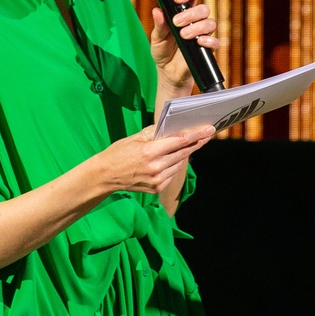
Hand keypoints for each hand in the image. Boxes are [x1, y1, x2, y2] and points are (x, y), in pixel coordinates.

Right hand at [92, 124, 213, 195]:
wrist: (105, 175)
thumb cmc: (119, 152)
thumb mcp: (136, 137)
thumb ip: (156, 133)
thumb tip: (174, 127)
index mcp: (151, 151)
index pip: (180, 141)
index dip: (196, 135)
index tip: (208, 129)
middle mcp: (156, 167)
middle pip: (184, 152)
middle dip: (197, 143)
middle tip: (207, 134)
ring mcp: (157, 179)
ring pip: (180, 164)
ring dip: (185, 154)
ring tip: (189, 144)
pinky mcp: (157, 188)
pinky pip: (173, 174)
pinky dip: (175, 165)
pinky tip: (171, 159)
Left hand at [149, 0, 221, 91]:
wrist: (168, 72)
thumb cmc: (163, 51)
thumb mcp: (157, 38)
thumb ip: (159, 25)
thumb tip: (157, 11)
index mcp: (184, 13)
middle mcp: (196, 21)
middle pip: (203, 8)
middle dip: (191, 13)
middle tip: (177, 23)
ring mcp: (203, 35)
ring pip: (210, 23)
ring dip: (197, 27)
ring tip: (183, 35)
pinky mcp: (207, 49)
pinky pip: (215, 42)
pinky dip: (209, 40)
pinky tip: (198, 42)